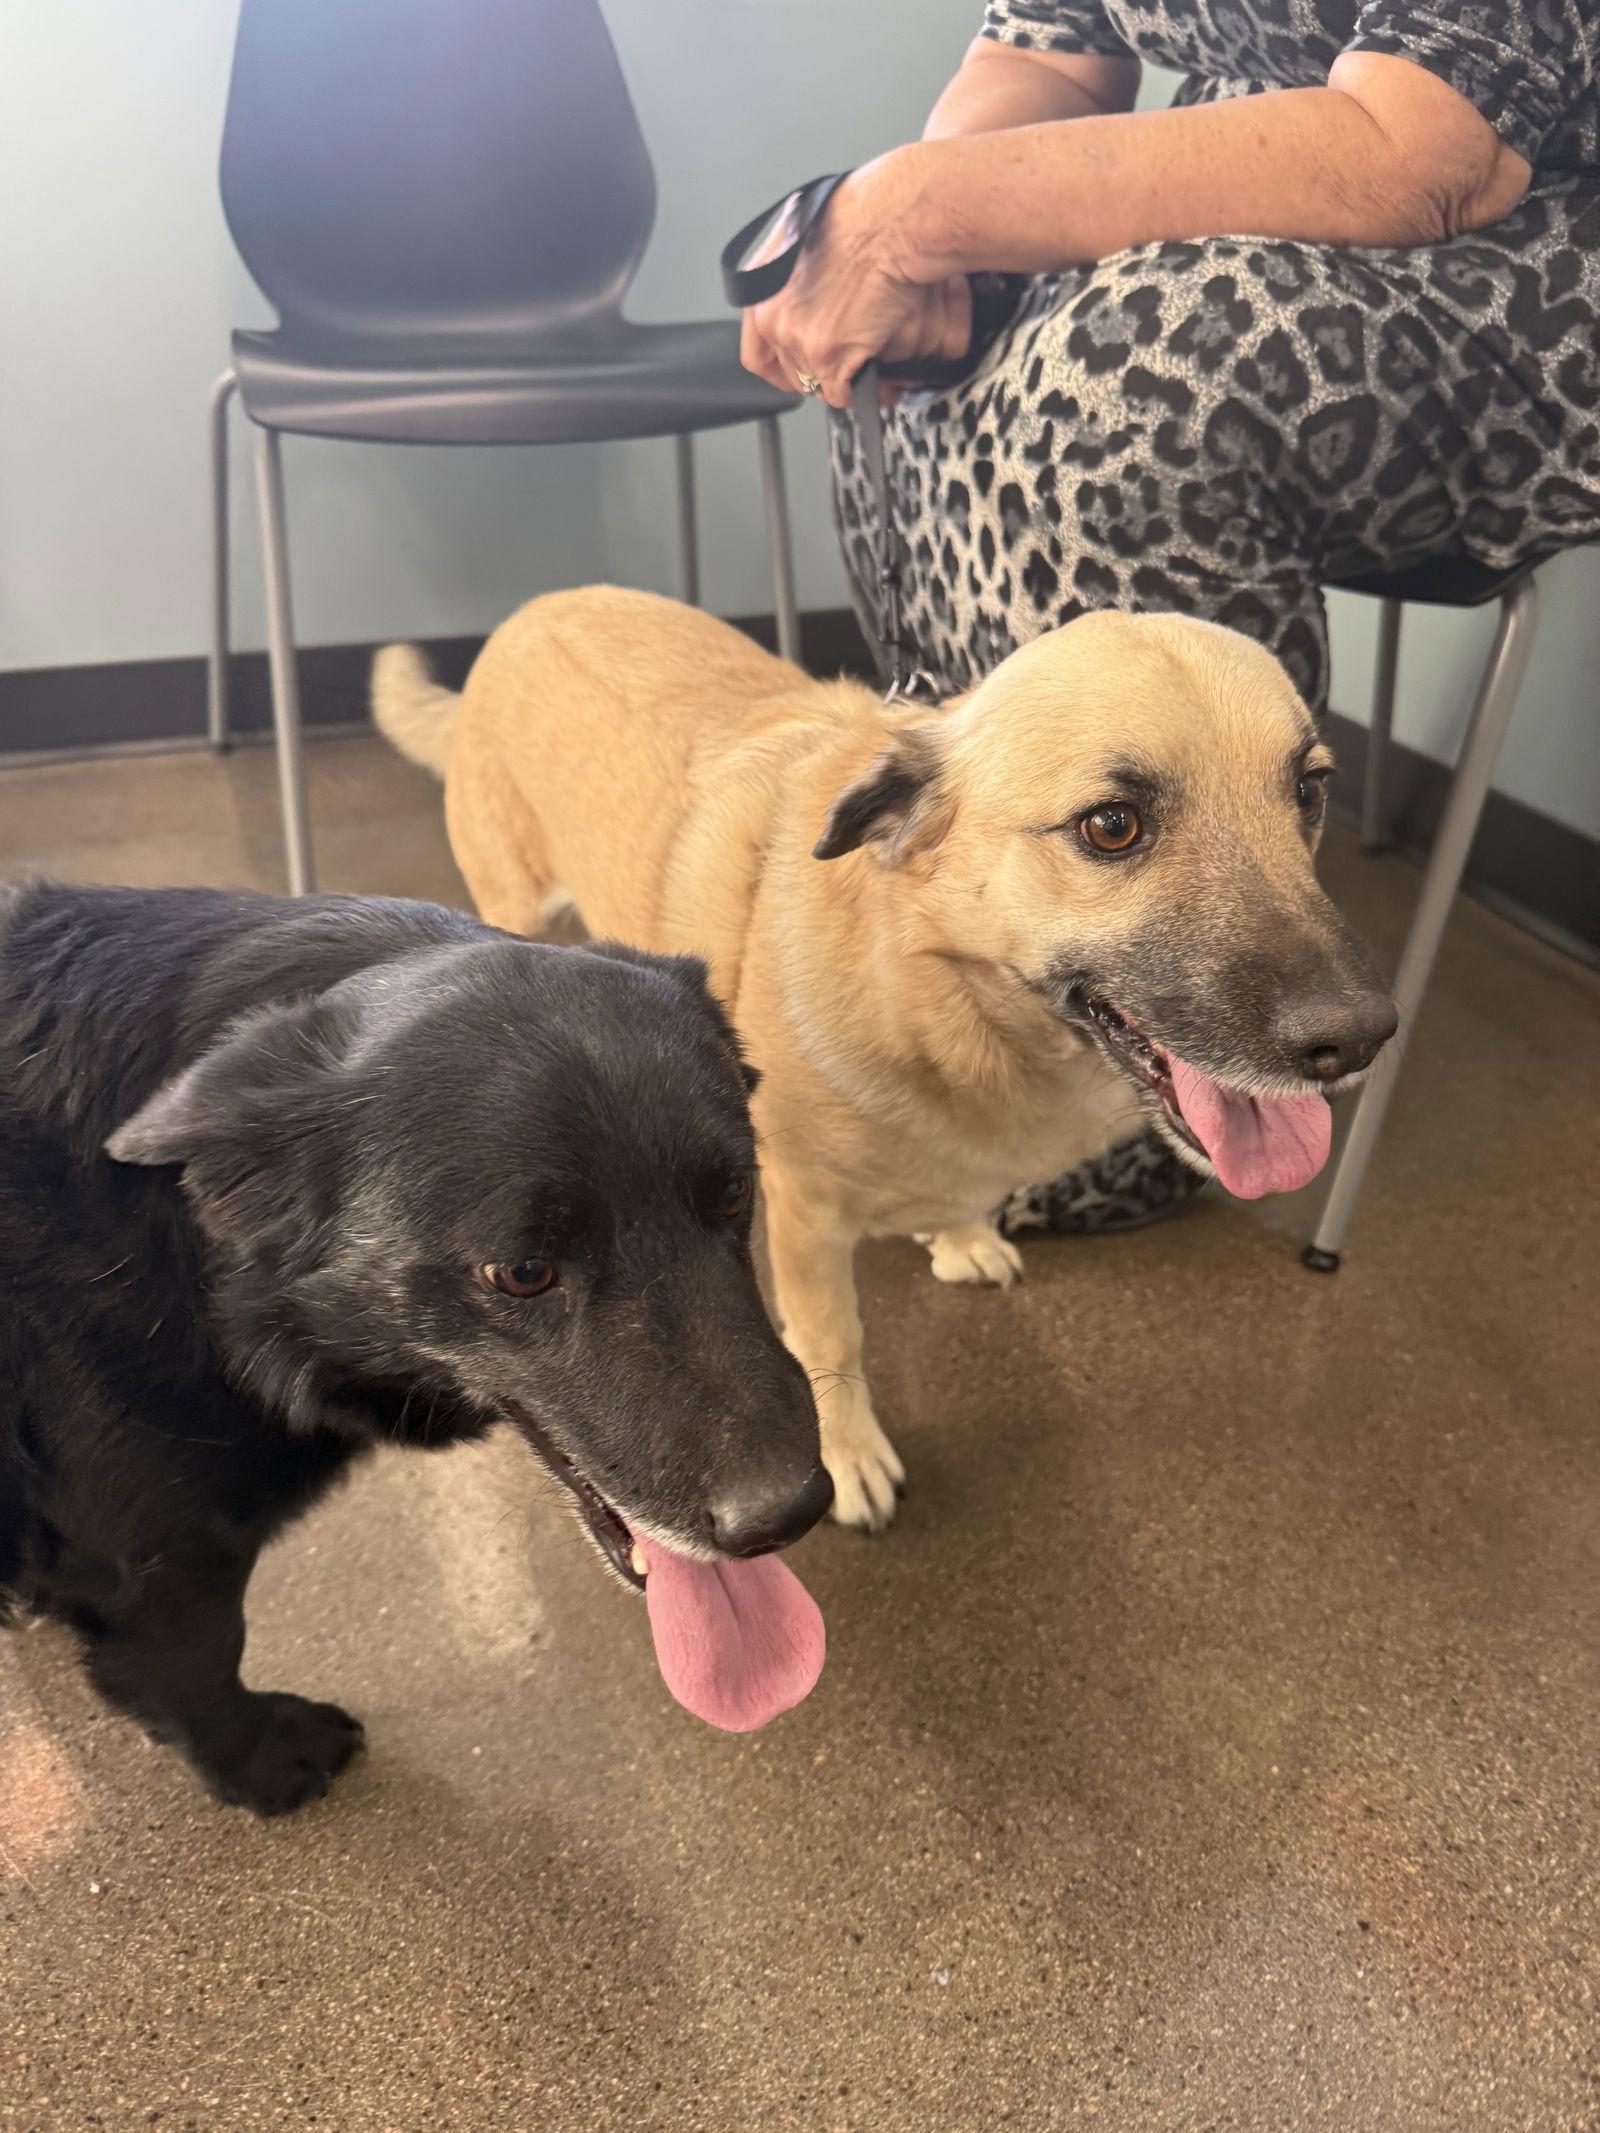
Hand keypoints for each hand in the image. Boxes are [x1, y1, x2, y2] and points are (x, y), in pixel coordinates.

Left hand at [739, 152, 971, 409]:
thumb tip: (808, 300)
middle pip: (791, 372)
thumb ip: (796, 278)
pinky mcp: (826, 354)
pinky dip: (858, 390)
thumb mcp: (807, 241)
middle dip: (819, 374)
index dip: (780, 370)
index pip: (757, 353)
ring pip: (816, 384)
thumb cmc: (860, 219)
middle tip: (844, 369)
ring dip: (841, 381)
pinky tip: (874, 379)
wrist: (887, 223)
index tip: (796, 376)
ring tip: (864, 372)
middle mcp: (772, 317)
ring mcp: (796, 338)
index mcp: (762, 289)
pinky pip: (839, 393)